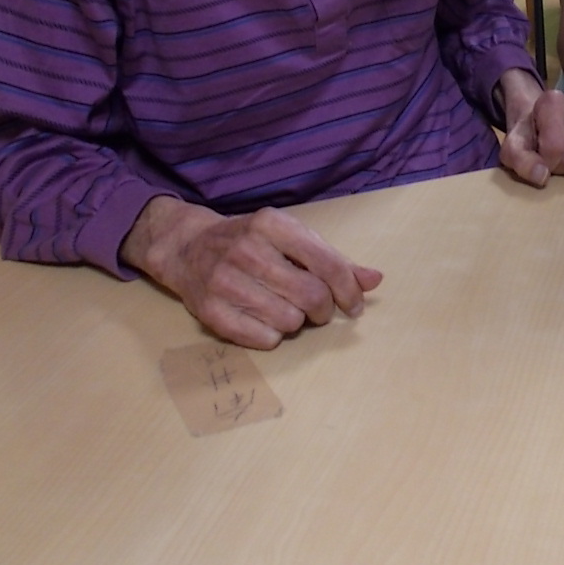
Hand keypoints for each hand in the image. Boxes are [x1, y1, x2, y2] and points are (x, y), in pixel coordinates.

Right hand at [121, 196, 381, 348]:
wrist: (187, 247)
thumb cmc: (251, 242)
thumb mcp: (291, 238)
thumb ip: (334, 260)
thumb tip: (376, 280)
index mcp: (272, 224)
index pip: (327, 264)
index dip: (349, 291)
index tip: (354, 306)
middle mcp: (246, 248)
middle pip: (311, 297)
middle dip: (323, 309)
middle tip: (317, 309)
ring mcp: (224, 280)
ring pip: (290, 321)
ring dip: (296, 322)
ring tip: (285, 309)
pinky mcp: (209, 311)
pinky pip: (264, 340)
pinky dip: (272, 336)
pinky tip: (263, 319)